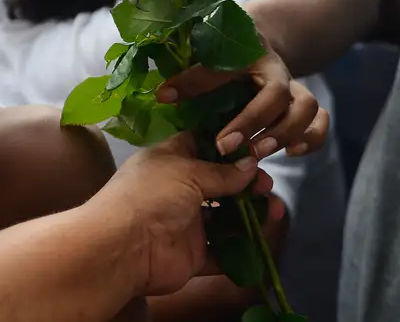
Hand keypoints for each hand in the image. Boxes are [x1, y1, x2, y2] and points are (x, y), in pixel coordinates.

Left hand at [92, 133, 277, 296]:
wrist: (124, 248)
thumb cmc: (151, 195)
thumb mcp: (187, 171)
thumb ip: (222, 172)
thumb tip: (250, 165)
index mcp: (170, 160)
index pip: (202, 145)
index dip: (228, 146)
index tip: (255, 147)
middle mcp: (178, 189)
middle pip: (220, 184)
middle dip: (246, 184)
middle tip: (267, 186)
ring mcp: (186, 223)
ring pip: (225, 218)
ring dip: (251, 215)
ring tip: (275, 211)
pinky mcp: (192, 254)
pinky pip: (222, 252)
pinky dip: (241, 249)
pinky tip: (263, 241)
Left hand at [156, 41, 329, 160]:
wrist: (260, 37)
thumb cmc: (225, 48)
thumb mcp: (205, 49)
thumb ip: (189, 71)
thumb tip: (162, 95)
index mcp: (245, 48)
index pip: (221, 64)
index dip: (197, 81)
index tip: (169, 96)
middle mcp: (274, 67)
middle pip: (277, 93)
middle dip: (252, 122)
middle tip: (225, 146)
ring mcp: (294, 85)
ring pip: (306, 107)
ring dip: (284, 133)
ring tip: (257, 153)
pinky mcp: (303, 102)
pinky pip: (321, 120)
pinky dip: (312, 137)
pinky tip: (291, 152)